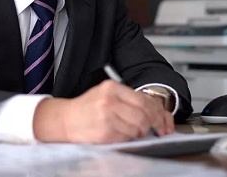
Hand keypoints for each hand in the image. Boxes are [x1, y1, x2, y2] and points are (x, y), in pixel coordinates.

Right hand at [33, 80, 173, 142]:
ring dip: (139, 133)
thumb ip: (127, 99)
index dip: (157, 112)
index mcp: (111, 88)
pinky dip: (128, 138)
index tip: (161, 120)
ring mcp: (106, 117)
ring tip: (131, 131)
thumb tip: (154, 110)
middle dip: (151, 124)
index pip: (144, 99)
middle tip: (151, 128)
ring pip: (138, 128)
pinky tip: (121, 134)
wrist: (65, 120)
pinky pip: (127, 138)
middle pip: (144, 114)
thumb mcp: (106, 94)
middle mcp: (109, 100)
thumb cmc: (87, 108)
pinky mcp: (104, 132)